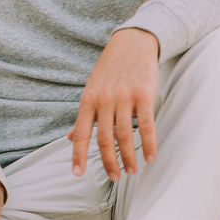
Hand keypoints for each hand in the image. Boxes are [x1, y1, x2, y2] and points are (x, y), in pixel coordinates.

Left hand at [68, 27, 159, 181]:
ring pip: (125, 136)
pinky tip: (150, 157)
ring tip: (132, 170)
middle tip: (115, 176)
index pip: (80, 133)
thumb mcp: (91, 89)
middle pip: (104, 139)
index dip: (78, 155)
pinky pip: (147, 125)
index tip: (78, 173)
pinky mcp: (144, 95)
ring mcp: (124, 98)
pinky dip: (149, 144)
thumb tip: (69, 138)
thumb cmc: (110, 69)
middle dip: (109, 162)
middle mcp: (103, 101)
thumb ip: (84, 116)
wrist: (131, 43)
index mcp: (88, 100)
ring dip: (129, 157)